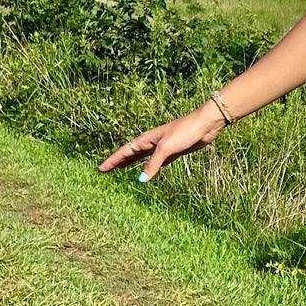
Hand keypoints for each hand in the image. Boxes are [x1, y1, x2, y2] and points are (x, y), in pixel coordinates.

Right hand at [98, 104, 224, 181]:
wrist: (205, 125)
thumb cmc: (185, 131)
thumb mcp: (167, 149)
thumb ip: (153, 164)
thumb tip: (141, 180)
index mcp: (146, 140)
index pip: (124, 152)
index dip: (112, 161)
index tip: (100, 169)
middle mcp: (151, 143)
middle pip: (130, 154)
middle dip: (117, 162)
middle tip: (105, 170)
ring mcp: (162, 147)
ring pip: (141, 157)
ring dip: (131, 163)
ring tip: (120, 169)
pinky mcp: (173, 152)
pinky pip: (155, 162)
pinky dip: (148, 167)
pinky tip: (147, 171)